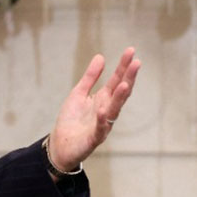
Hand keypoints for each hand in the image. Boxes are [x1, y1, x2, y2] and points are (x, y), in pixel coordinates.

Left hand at [47, 47, 139, 173]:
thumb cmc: (71, 120)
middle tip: (137, 62)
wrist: (59, 145)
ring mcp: (102, 124)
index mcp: (103, 99)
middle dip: (129, 78)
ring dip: (120, 98)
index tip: (131, 50)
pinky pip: (99, 129)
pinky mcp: (93, 138)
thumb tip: (101, 56)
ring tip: (125, 84)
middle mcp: (107, 110)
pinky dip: (102, 120)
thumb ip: (90, 77)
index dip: (124, 66)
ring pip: (114, 110)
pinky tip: (103, 110)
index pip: (117, 80)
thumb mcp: (79, 93)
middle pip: (120, 92)